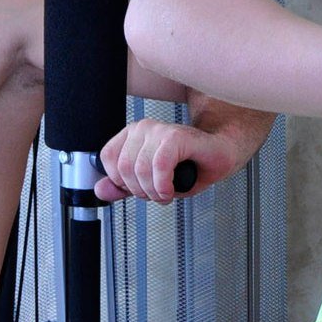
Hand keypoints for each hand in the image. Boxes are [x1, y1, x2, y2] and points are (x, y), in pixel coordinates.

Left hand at [95, 118, 257, 202]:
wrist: (220, 154)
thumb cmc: (190, 165)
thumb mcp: (149, 182)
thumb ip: (123, 186)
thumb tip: (101, 189)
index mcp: (133, 135)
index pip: (107, 159)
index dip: (121, 182)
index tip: (139, 188)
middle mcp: (144, 128)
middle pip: (123, 168)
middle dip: (140, 190)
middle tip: (157, 193)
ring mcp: (160, 130)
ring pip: (140, 169)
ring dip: (154, 191)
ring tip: (166, 192)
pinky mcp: (177, 136)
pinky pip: (160, 166)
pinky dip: (164, 184)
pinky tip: (171, 189)